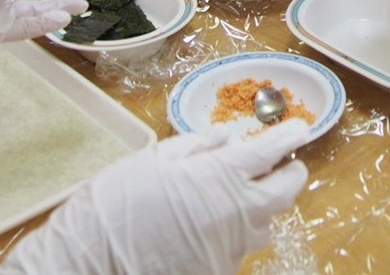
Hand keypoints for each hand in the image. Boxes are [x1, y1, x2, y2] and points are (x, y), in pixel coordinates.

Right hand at [0, 119, 310, 274]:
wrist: (89, 263)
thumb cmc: (116, 203)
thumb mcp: (154, 160)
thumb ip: (196, 146)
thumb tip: (225, 137)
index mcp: (221, 176)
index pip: (270, 152)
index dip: (288, 137)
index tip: (300, 128)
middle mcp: (236, 214)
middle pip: (285, 192)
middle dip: (290, 173)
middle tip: (282, 163)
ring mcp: (229, 249)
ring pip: (265, 224)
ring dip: (263, 206)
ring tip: (244, 194)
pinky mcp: (218, 272)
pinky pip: (238, 250)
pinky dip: (234, 234)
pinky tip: (212, 226)